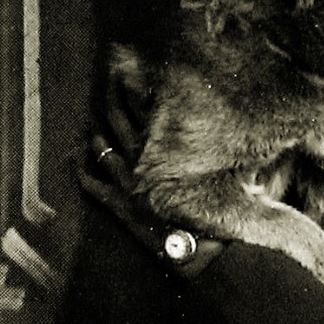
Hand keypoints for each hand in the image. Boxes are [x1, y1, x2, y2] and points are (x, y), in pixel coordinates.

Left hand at [77, 73, 224, 275]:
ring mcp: (129, 184)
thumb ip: (235, 146)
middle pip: (122, 120)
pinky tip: (76, 163)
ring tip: (95, 120)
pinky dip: (83, 173)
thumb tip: (247, 119)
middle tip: (109, 78)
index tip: (134, 69)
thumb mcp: (240, 170)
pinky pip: (94, 187)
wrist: (209, 254)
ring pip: (105, 149)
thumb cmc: (229, 213)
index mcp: (170, 149)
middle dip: (114, 98)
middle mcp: (145, 161)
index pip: (148, 106)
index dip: (139, 86)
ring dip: (100, 133)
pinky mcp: (122, 208)